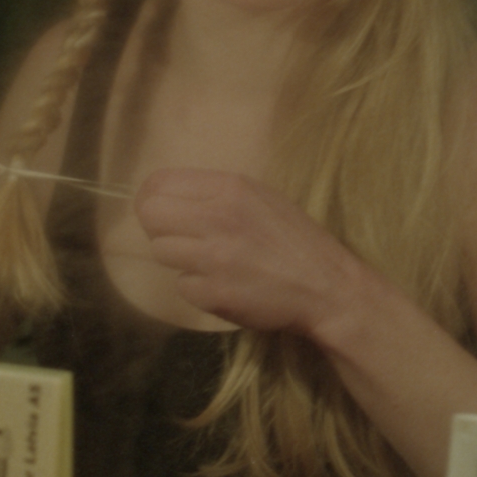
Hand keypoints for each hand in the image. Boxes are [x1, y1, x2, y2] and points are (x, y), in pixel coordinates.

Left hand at [133, 168, 369, 333]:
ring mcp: (214, 258)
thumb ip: (216, 193)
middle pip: (149, 215)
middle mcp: (218, 217)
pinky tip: (224, 285)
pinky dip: (198, 288)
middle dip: (158, 227)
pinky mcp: (214, 294)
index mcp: (230, 188)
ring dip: (180, 259)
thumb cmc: (294, 240)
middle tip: (179, 238)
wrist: (327, 287)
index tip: (158, 209)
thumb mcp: (261, 197)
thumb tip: (167, 196)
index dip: (151, 197)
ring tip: (210, 262)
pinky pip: (182, 286)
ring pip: (161, 251)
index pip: (159, 183)